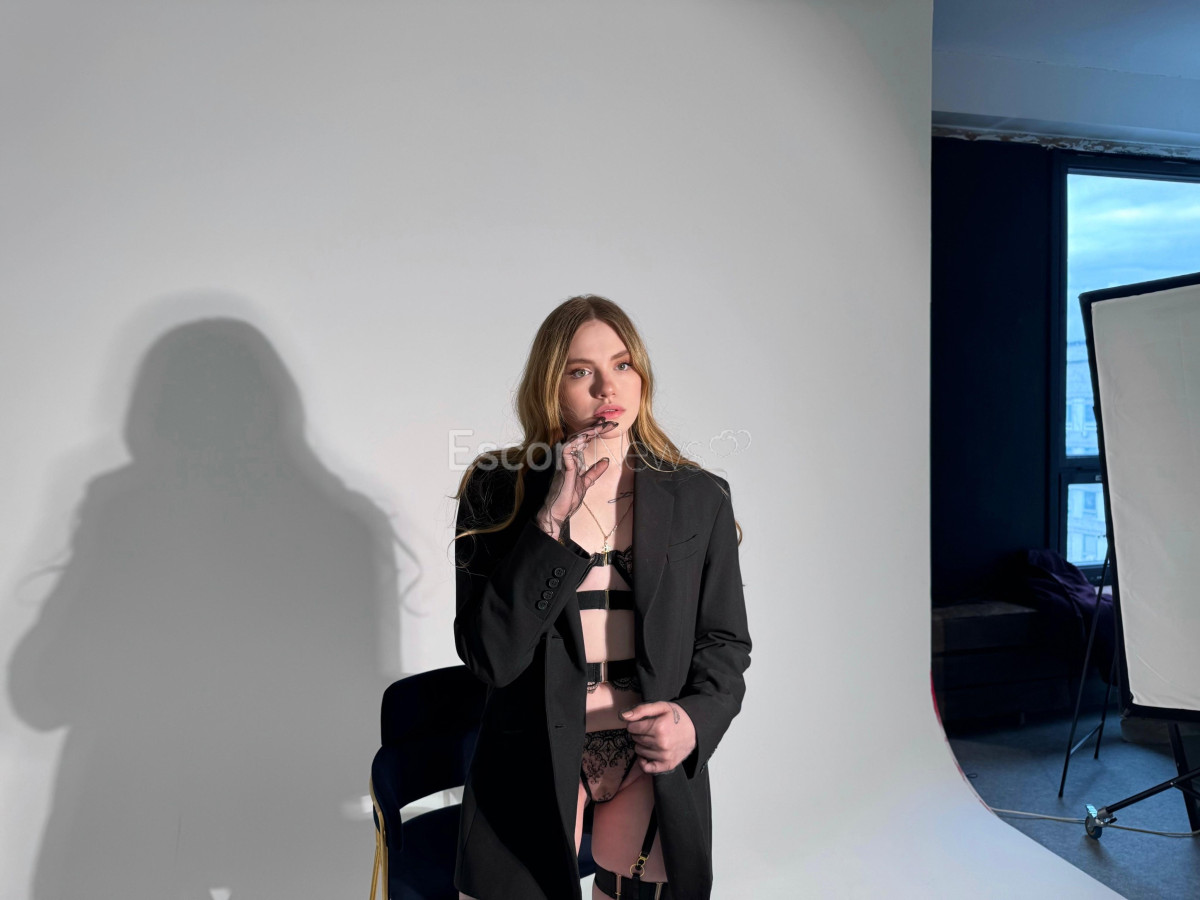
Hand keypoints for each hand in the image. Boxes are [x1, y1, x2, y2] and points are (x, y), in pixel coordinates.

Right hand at [537, 417, 618, 538]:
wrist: (559, 513)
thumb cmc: (568, 498)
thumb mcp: (586, 482)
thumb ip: (594, 471)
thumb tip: (606, 460)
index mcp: (573, 460)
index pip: (585, 441)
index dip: (596, 432)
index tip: (609, 426)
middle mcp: (567, 458)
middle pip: (580, 437)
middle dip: (595, 428)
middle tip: (609, 423)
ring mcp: (564, 462)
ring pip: (573, 441)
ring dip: (587, 432)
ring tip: (600, 427)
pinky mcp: (562, 468)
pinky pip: (566, 451)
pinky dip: (575, 443)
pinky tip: (585, 438)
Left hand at [620, 701, 695, 774]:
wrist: (696, 728)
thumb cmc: (677, 717)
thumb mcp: (661, 707)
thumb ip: (641, 710)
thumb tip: (624, 716)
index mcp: (659, 728)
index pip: (632, 727)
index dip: (634, 723)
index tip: (641, 722)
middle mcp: (662, 744)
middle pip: (636, 739)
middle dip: (638, 733)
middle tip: (649, 729)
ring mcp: (665, 756)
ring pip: (639, 751)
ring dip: (642, 745)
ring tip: (652, 738)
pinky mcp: (667, 765)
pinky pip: (647, 768)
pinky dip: (643, 762)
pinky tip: (647, 754)